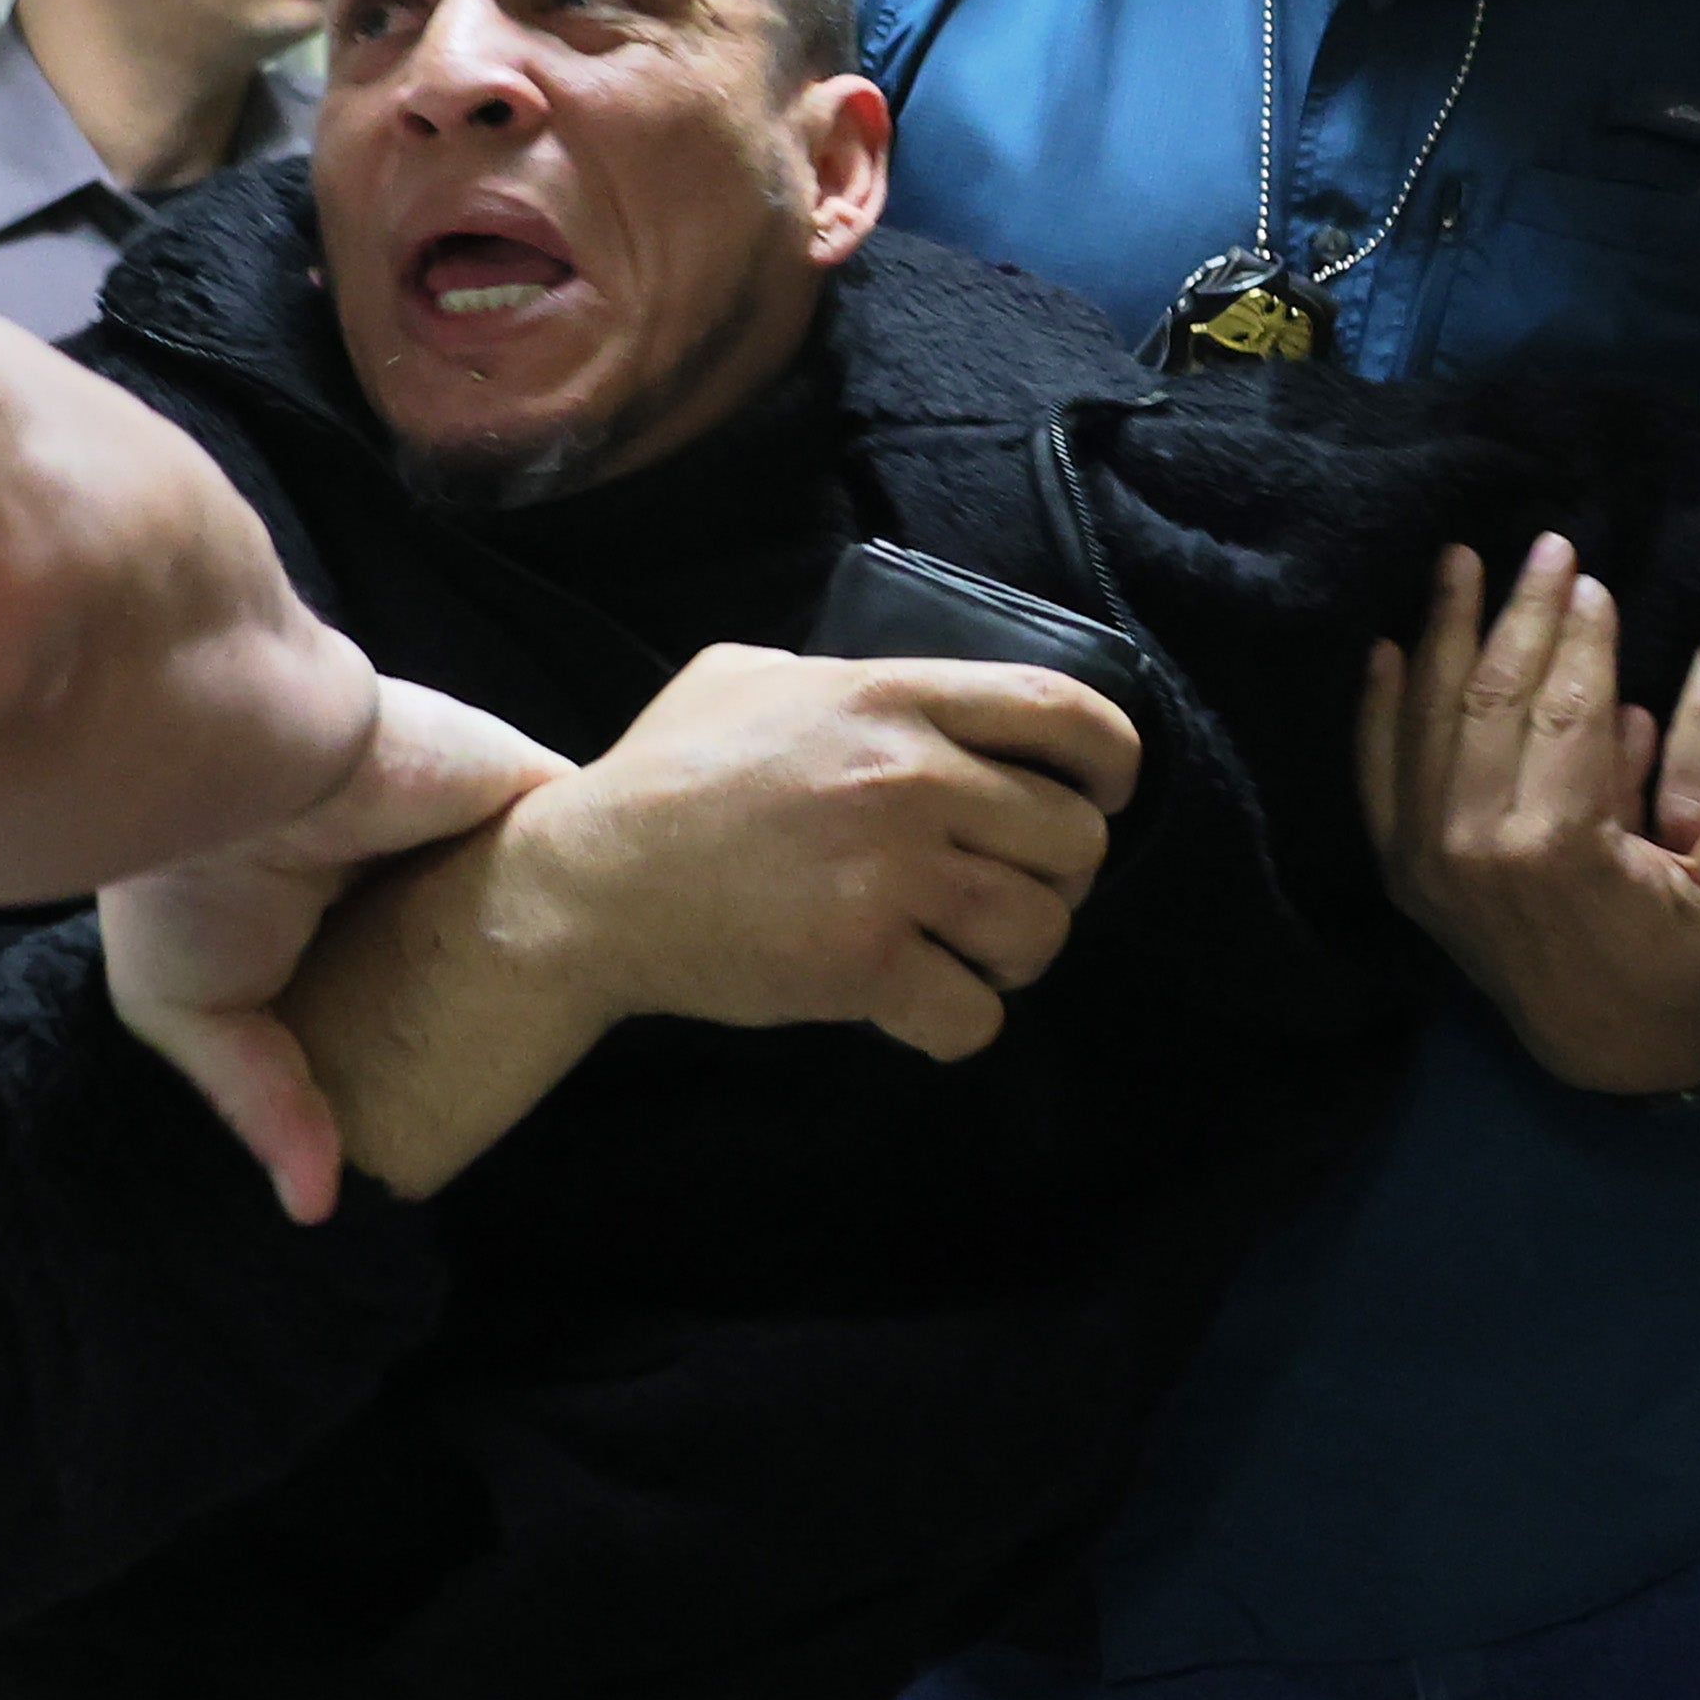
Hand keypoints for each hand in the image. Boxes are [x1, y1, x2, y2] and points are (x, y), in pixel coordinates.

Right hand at [107, 678, 571, 1226]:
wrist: (235, 760)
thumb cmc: (190, 882)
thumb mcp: (191, 1009)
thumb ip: (263, 1103)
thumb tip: (314, 1209)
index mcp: (317, 903)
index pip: (396, 976)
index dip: (424, 1031)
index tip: (449, 1098)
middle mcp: (397, 861)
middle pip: (478, 938)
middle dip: (505, 993)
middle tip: (527, 1070)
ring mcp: (464, 820)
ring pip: (545, 888)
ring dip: (569, 937)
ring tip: (589, 1024)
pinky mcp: (522, 785)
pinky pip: (594, 835)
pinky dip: (617, 879)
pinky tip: (633, 942)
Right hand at [504, 643, 1140, 1059]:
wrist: (587, 883)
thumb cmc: (661, 777)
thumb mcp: (744, 676)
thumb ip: (835, 675)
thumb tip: (893, 694)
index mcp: (894, 697)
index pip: (1070, 713)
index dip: (1112, 765)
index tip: (1099, 799)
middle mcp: (910, 777)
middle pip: (1076, 840)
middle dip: (1057, 880)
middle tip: (1002, 895)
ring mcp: (891, 873)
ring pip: (1041, 932)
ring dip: (1012, 957)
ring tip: (960, 955)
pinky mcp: (863, 962)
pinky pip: (975, 1015)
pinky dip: (956, 1024)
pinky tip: (913, 1008)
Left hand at [1360, 540, 1699, 1093]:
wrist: (1602, 1049)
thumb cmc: (1679, 972)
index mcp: (1559, 847)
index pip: (1566, 710)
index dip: (1580, 637)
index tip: (1592, 579)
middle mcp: (1477, 846)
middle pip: (1493, 699)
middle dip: (1520, 613)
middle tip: (1543, 545)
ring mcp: (1428, 859)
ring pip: (1428, 720)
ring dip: (1444, 633)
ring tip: (1458, 561)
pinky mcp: (1404, 872)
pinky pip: (1377, 775)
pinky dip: (1378, 708)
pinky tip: (1387, 646)